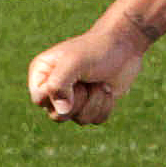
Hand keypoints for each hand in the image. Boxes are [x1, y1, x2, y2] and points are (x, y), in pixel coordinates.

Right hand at [29, 15, 149, 125]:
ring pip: (79, 119)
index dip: (57, 96)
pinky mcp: (92, 105)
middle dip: (80, 100)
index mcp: (42, 74)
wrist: (126, 47)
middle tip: (88, 81)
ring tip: (99, 82)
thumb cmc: (97, 50)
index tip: (74, 82)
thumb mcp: (74, 62)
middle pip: (58, 116)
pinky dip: (106, 106)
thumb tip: (61, 112)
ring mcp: (73, 99)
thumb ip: (59, 84)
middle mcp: (54, 89)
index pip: (39, 100)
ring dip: (96, 101)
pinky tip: (108, 89)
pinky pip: (95, 120)